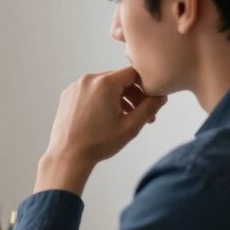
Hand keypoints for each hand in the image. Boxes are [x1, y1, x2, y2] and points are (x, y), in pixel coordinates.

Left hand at [36, 67, 166, 194]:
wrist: (67, 156)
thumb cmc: (98, 143)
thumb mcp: (131, 126)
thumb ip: (150, 108)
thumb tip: (162, 96)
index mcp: (105, 83)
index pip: (134, 74)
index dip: (146, 87)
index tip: (150, 103)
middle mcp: (88, 79)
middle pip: (119, 79)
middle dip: (132, 95)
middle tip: (141, 115)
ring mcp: (75, 87)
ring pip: (104, 86)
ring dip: (117, 98)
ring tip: (124, 118)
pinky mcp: (67, 96)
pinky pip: (90, 92)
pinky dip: (101, 100)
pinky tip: (104, 118)